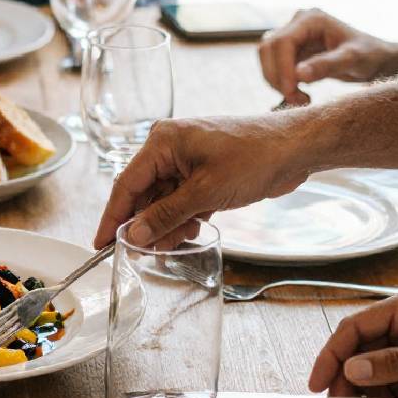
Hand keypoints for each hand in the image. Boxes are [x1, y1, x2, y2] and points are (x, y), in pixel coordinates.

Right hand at [93, 115, 311, 248]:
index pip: (126, 185)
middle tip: (143, 255)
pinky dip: (183, 219)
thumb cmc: (254, 157)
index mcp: (162, 142)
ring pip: (163, 202)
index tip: (101, 244)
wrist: (296, 148)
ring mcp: (187, 162)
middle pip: (143, 195)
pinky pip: (181, 201)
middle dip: (145, 226)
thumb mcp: (205, 192)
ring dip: (166, 226)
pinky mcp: (203, 174)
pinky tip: (190, 233)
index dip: (112, 217)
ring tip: (173, 246)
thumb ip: (166, 216)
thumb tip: (134, 235)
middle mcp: (169, 149)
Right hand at [258, 9, 395, 106]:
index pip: (282, 42)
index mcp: (311, 19)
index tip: (291, 92)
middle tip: (296, 99)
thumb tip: (298, 75)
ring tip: (301, 99)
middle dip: (276, 77)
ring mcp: (293, 37)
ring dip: (277, 82)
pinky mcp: (292, 51)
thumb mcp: (352, 60)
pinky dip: (282, 84)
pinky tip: (301, 94)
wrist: (375, 59)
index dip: (282, 68)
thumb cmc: (370, 55)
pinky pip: (275, 68)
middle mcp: (298, 24)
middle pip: (268, 49)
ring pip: (267, 60)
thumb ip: (326, 65)